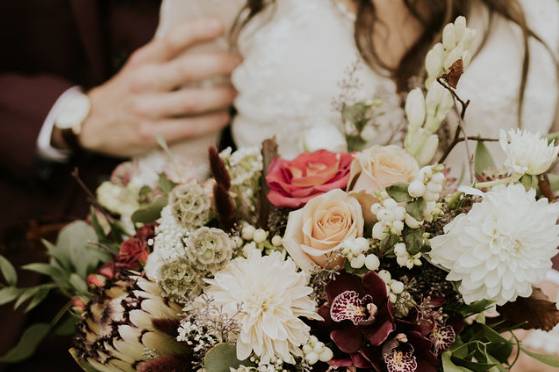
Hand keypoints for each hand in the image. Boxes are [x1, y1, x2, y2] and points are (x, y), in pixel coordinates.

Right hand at [76, 19, 239, 156]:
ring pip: (192, 102)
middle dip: (220, 65)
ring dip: (221, 97)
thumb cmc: (126, 92)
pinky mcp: (151, 134)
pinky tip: (223, 117)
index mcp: (142, 61)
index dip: (197, 31)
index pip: (171, 41)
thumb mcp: (139, 67)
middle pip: (188, 70)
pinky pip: (189, 128)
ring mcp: (147, 110)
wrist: (93, 124)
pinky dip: (211, 122)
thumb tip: (209, 47)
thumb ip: (166, 58)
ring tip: (236, 93)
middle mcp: (143, 83)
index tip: (221, 27)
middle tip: (240, 65)